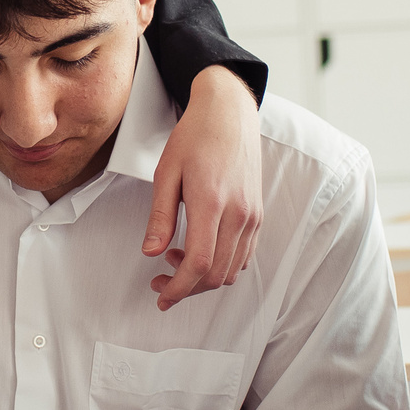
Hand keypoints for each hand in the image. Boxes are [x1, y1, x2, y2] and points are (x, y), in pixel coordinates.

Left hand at [144, 65, 263, 308]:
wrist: (229, 114)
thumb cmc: (195, 137)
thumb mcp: (166, 172)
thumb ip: (160, 215)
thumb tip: (151, 252)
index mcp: (211, 202)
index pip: (198, 263)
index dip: (178, 288)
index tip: (161, 296)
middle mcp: (239, 213)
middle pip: (216, 274)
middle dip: (187, 288)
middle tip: (161, 282)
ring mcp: (252, 216)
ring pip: (232, 270)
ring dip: (204, 278)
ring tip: (176, 259)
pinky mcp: (258, 215)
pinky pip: (244, 255)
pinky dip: (222, 265)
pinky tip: (201, 251)